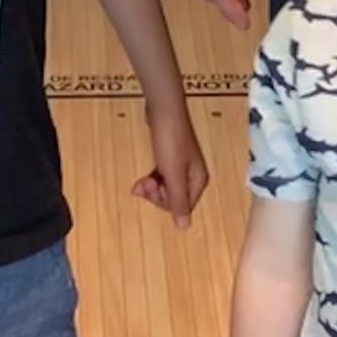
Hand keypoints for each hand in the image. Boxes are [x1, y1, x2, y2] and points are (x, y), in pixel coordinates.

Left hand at [132, 98, 209, 229]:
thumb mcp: (172, 174)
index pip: (182, 206)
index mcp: (198, 180)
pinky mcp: (172, 155)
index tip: (150, 190)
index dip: (163, 202)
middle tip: (141, 184)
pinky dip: (153, 178)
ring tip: (138, 182)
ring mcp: (183, 164)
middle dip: (156, 195)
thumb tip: (184, 227)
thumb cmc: (170, 141)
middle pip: (174, 197)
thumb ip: (177, 201)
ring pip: (167, 187)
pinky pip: (162, 175)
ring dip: (152, 187)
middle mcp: (193, 175)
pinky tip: (144, 176)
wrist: (164, 109)